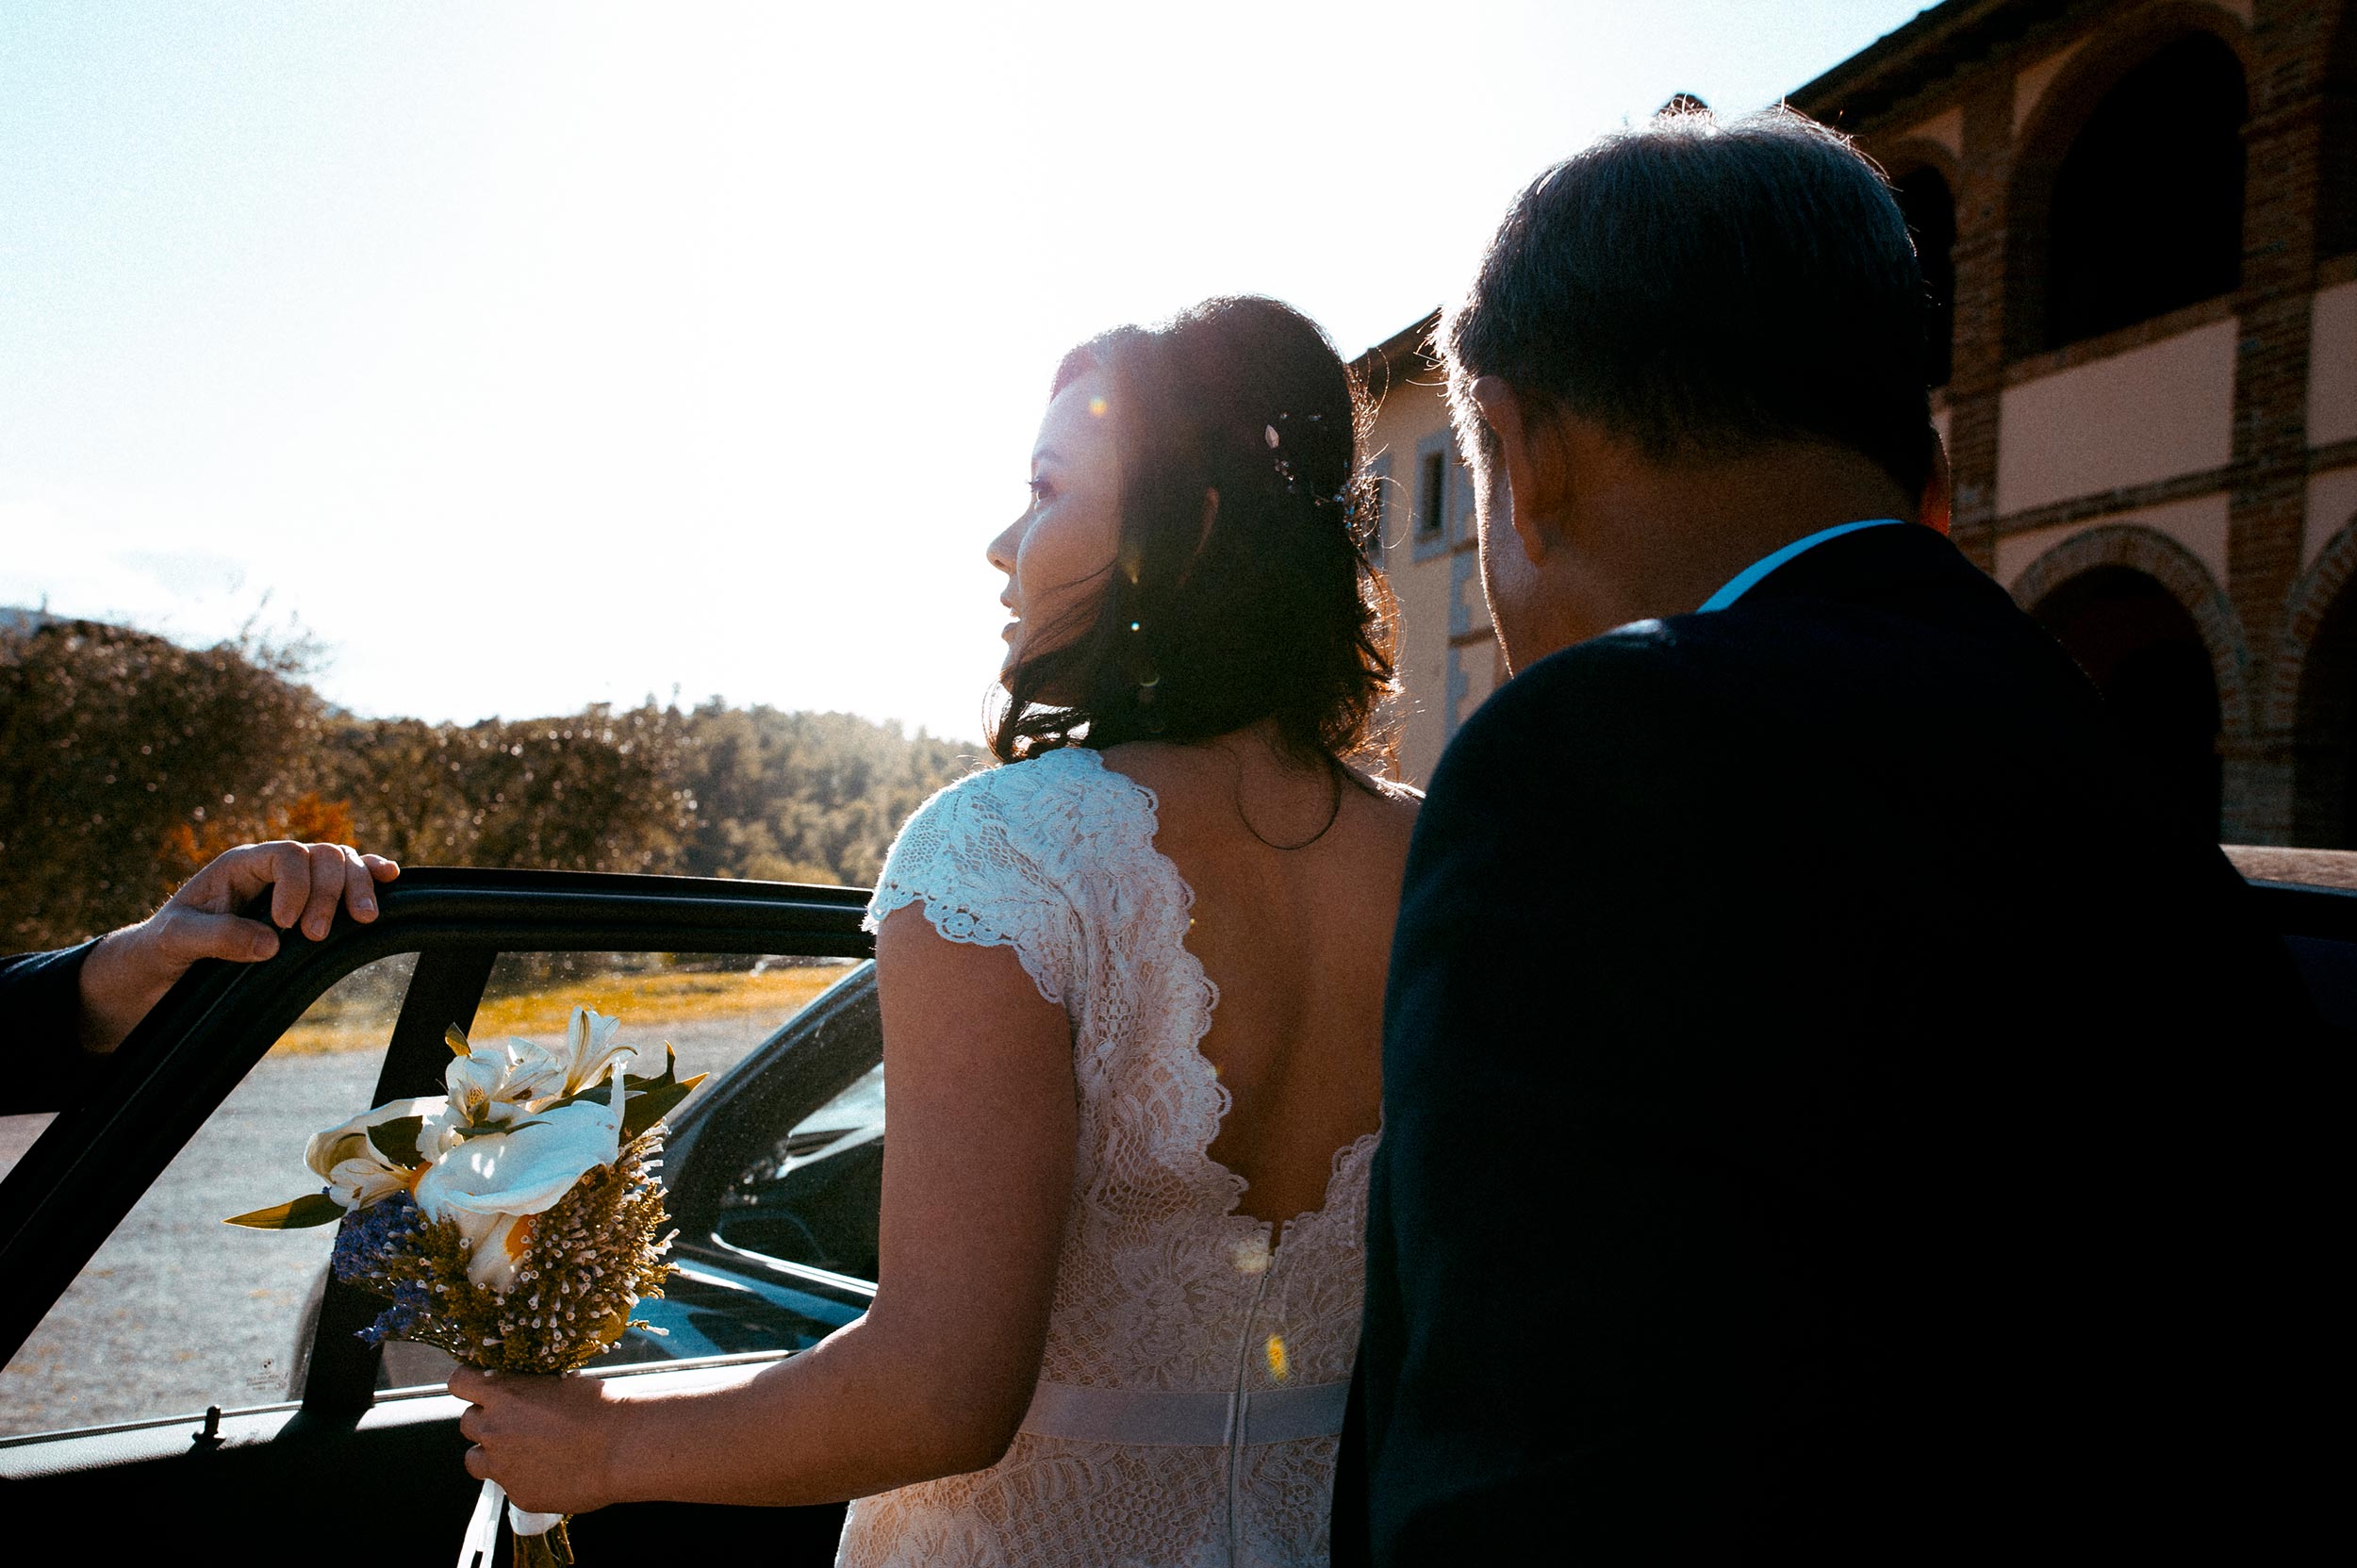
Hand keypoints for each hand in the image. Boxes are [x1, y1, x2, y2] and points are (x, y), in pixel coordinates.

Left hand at [77, 841, 401, 1051]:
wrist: (166, 961)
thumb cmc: (166, 946)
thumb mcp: (178, 940)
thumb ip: (219, 937)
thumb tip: (272, 943)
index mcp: (239, 864)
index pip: (284, 854)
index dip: (296, 886)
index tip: (285, 927)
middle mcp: (271, 865)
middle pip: (321, 854)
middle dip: (331, 891)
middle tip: (317, 935)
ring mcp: (295, 880)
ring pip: (341, 861)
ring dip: (357, 886)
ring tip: (363, 920)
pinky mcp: (310, 900)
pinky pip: (348, 876)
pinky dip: (370, 874)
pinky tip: (390, 877)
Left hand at [451, 1366, 623, 1515]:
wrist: (622, 1447)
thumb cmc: (600, 1407)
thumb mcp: (561, 1382)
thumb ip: (531, 1389)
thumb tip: (527, 1391)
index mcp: (503, 1394)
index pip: (459, 1382)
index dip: (469, 1383)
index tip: (481, 1386)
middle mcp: (494, 1429)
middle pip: (466, 1422)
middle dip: (486, 1420)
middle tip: (514, 1421)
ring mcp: (502, 1466)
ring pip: (474, 1459)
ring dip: (490, 1453)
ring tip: (520, 1451)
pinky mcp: (517, 1494)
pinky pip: (507, 1485)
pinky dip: (522, 1477)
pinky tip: (550, 1471)